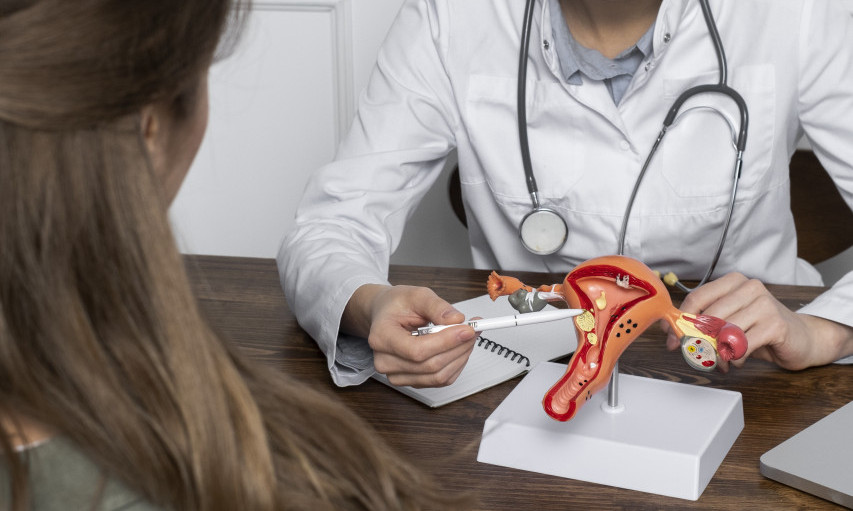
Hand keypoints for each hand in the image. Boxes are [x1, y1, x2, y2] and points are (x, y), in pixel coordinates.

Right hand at [343, 284, 477, 386]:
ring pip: (438, 376)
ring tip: (468, 338)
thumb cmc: (397, 305)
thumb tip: (456, 320)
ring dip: (460, 357)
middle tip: (473, 330)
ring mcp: (396, 375)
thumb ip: (436, 306)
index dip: (446, 342)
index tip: (467, 330)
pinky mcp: (410, 381)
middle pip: (430, 366)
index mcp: (381, 337)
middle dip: (458, 347)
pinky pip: (440, 380)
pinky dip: (455, 365)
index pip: (417, 350)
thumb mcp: (416, 295)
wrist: (386, 315)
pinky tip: (459, 349)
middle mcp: (385, 361)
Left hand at [665, 272, 852, 370]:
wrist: (803, 338)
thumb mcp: (729, 321)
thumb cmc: (761, 329)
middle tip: (697, 356)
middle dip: (696, 342)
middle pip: (708, 317)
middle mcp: (749, 288)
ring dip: (717, 354)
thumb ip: (703, 322)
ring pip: (723, 333)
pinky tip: (737, 361)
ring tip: (721, 361)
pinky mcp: (775, 324)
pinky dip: (734, 359)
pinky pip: (741, 346)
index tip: (672, 340)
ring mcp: (764, 304)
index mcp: (734, 282)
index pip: (697, 298)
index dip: (681, 321)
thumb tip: (670, 330)